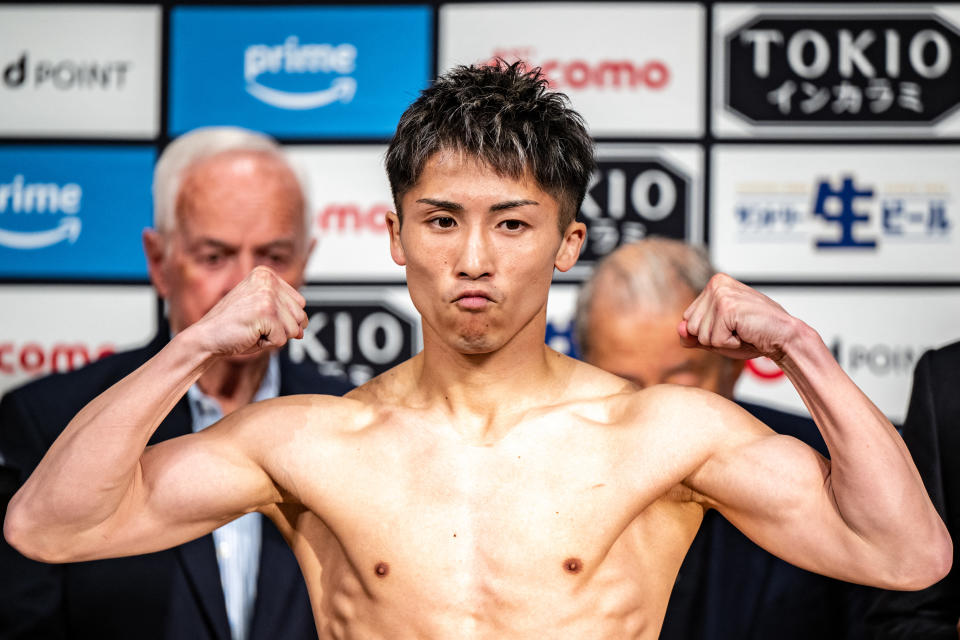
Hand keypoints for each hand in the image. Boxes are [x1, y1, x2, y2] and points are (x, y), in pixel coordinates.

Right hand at [185, 266, 307, 357]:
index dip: (285, 318)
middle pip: (300, 315)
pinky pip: (282, 340)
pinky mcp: (266, 313)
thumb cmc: (233, 326)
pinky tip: (249, 335)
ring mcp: (267, 295)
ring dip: (274, 337)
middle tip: (254, 325)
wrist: (206, 337)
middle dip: (281, 329)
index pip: (299, 302)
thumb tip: (303, 328)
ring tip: (252, 329)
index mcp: (266, 274)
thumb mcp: (261, 310)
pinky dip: (267, 344)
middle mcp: (268, 280)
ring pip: (293, 329)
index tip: (260, 317)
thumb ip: (285, 312)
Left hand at [677, 273, 800, 362]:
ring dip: (722, 342)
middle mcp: (716, 284)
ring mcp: (721, 294)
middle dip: (713, 338)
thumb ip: (694, 334)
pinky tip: (746, 333)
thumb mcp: (718, 335)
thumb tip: (680, 330)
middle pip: (691, 327)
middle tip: (739, 329)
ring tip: (742, 330)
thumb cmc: (755, 334)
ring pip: (701, 335)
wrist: (785, 337)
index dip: (708, 333)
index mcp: (714, 285)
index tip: (731, 326)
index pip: (688, 319)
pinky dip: (731, 344)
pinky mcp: (727, 307)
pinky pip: (714, 340)